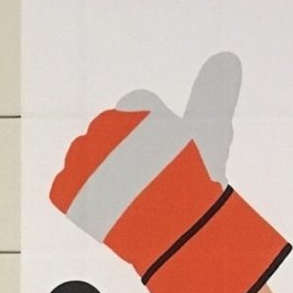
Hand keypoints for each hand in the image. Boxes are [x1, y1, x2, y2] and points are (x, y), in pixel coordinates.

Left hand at [50, 53, 289, 292]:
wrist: (178, 233)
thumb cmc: (199, 180)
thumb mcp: (211, 131)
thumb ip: (214, 92)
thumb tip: (226, 59)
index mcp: (136, 110)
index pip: (135, 112)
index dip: (151, 137)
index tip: (162, 157)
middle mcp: (104, 128)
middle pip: (108, 134)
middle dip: (123, 153)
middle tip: (145, 181)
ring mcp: (82, 159)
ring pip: (85, 158)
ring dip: (100, 173)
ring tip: (126, 196)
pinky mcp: (65, 190)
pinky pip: (66, 187)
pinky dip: (81, 199)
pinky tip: (105, 209)